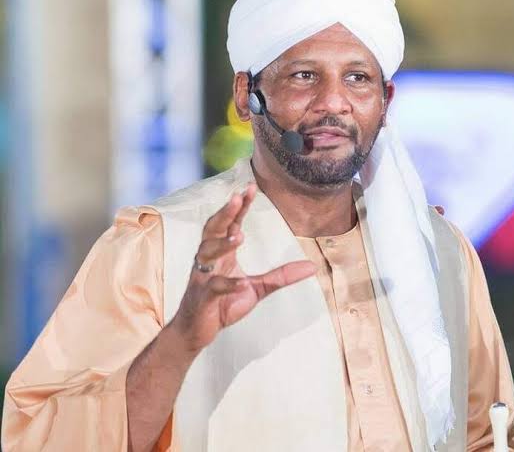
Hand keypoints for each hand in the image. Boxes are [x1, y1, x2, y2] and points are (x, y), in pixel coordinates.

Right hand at [169, 183, 316, 355]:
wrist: (196, 332)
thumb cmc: (223, 304)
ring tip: (238, 235)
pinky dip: (228, 284)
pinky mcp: (202, 297)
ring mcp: (203, 277)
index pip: (230, 224)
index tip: (250, 187)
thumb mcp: (257, 288)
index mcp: (221, 253)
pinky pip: (213, 287)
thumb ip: (281, 276)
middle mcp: (209, 259)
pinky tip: (243, 282)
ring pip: (207, 252)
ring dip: (222, 243)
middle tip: (237, 197)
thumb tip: (312, 267)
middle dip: (225, 213)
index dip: (239, 206)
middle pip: (212, 229)